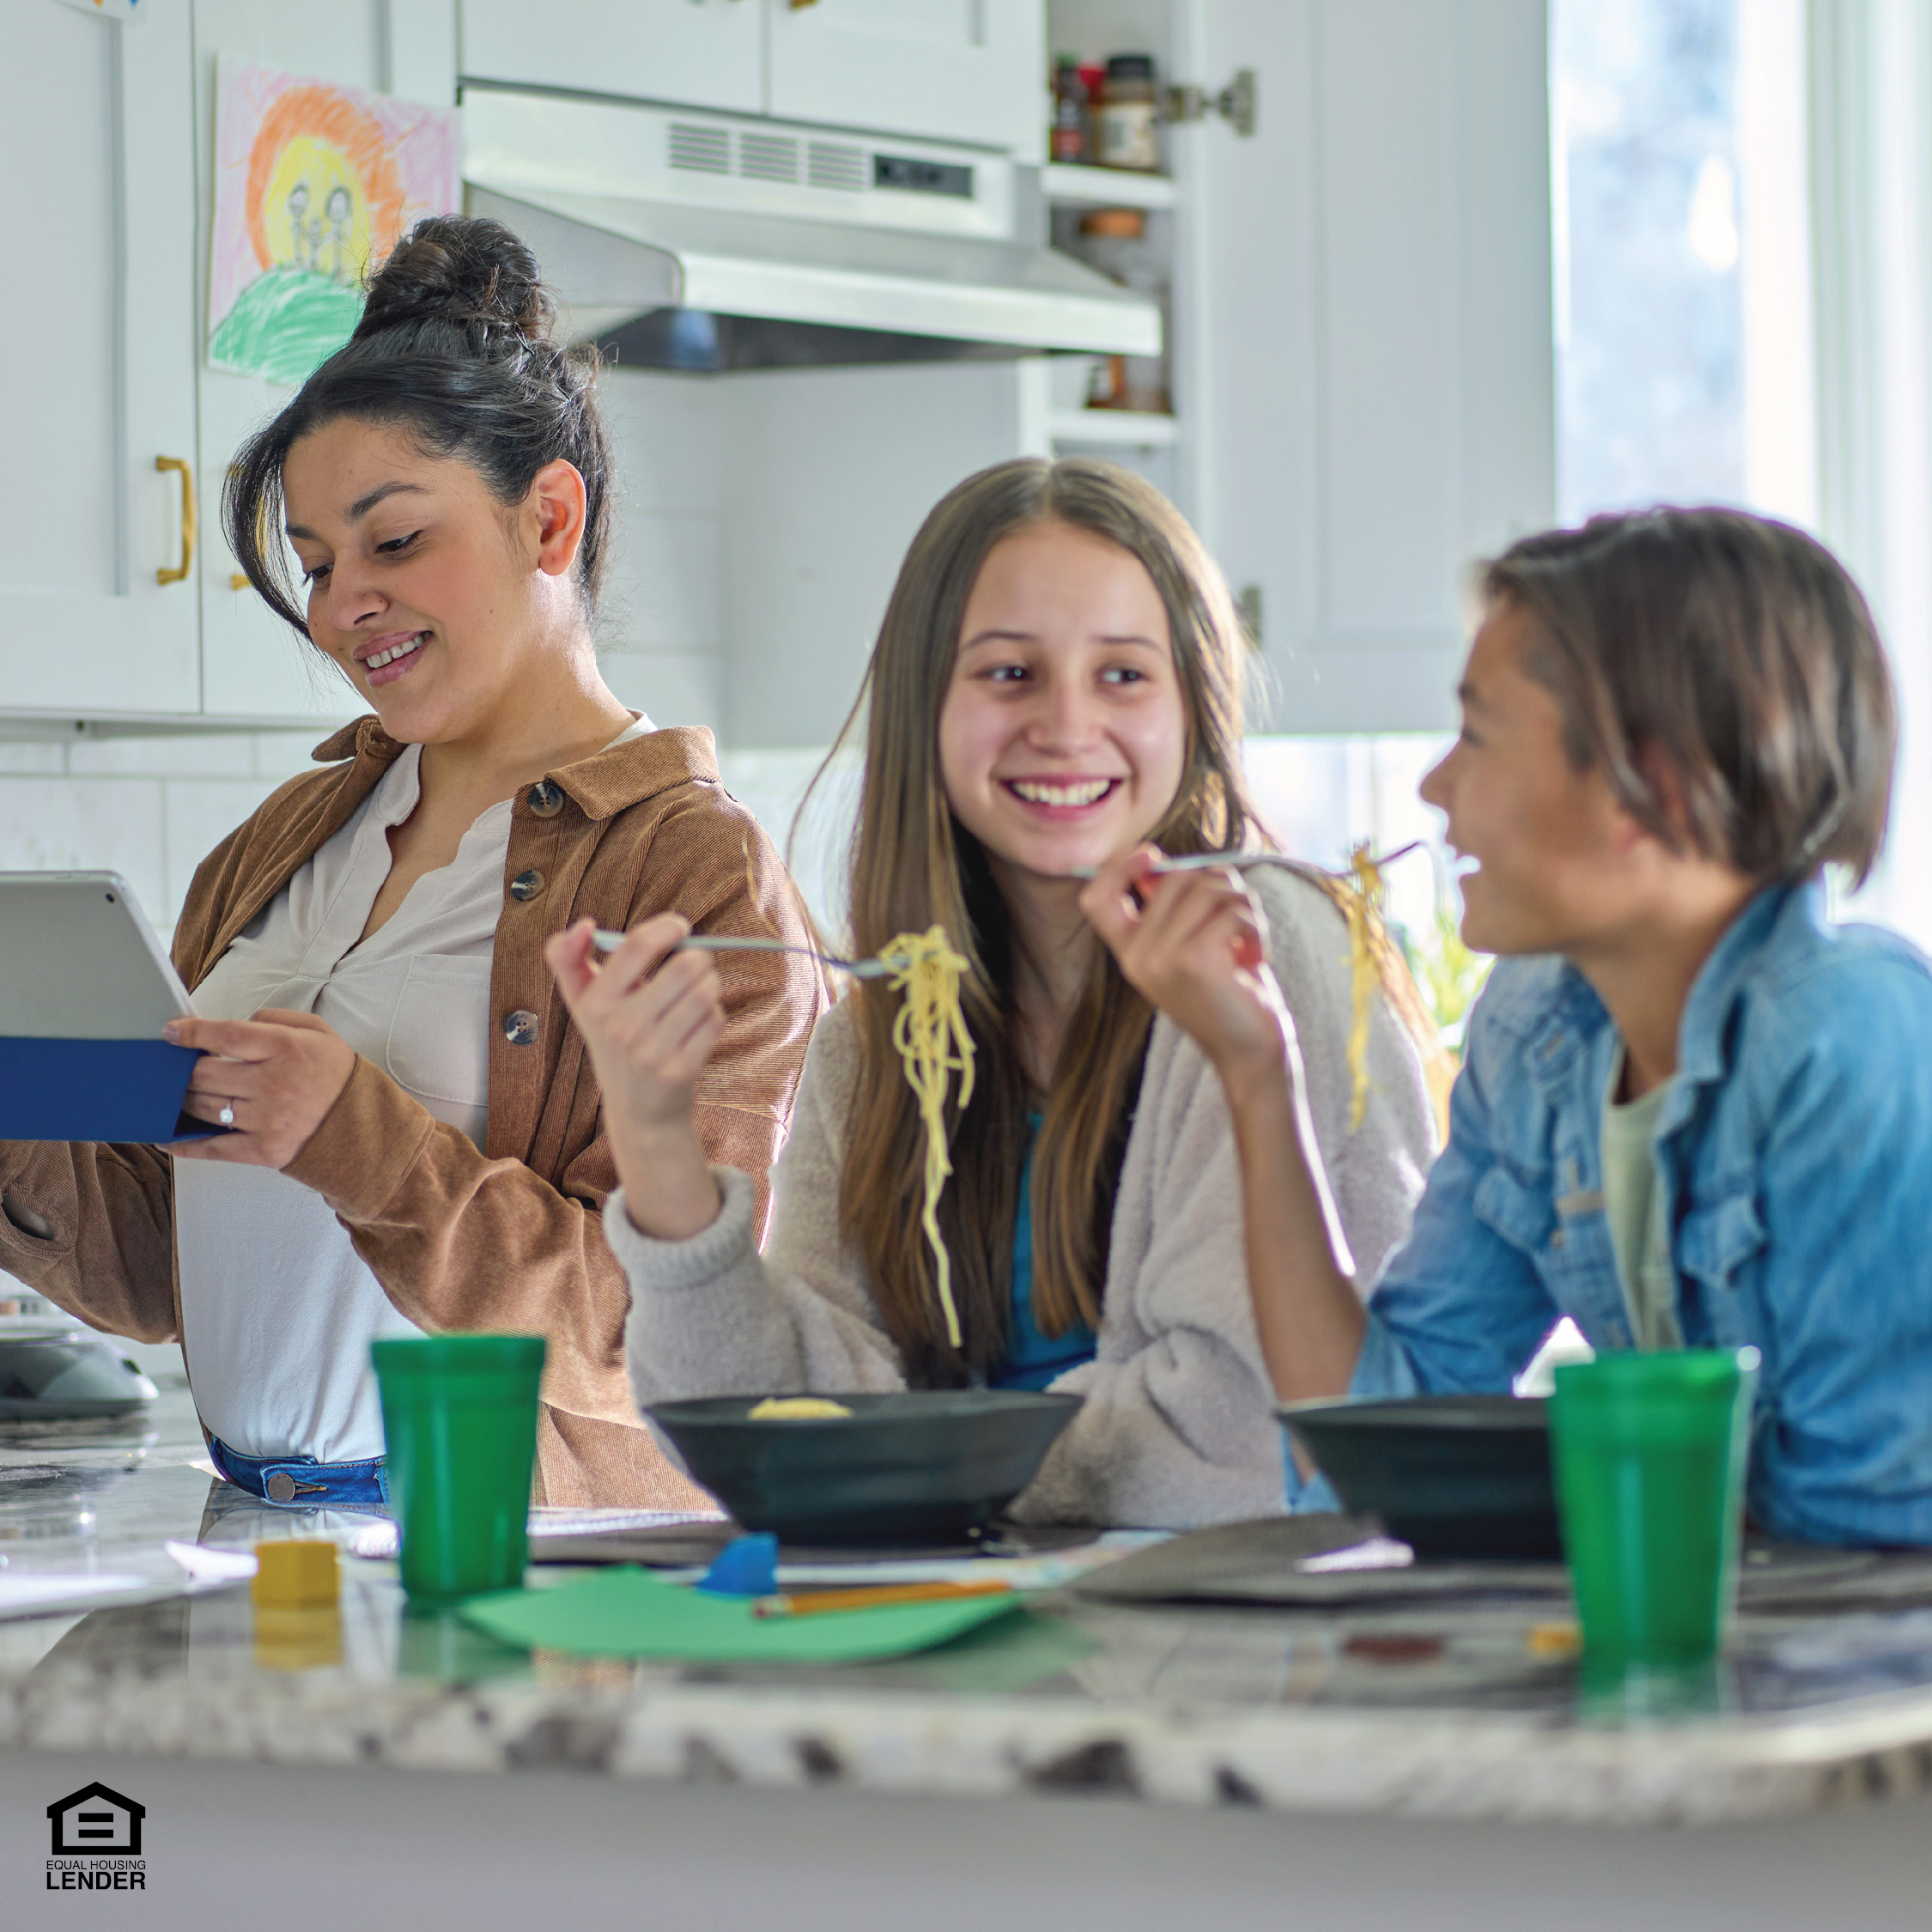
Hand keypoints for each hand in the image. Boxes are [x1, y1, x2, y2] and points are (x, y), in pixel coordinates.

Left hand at [164, 1010, 357, 1168]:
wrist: (364, 1125)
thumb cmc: (335, 1074)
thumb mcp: (318, 1032)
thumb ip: (275, 1019)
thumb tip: (234, 1025)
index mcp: (287, 1048)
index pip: (227, 1035)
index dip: (192, 1033)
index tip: (170, 1032)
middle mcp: (274, 1083)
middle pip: (205, 1074)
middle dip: (183, 1070)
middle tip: (175, 1069)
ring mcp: (267, 1120)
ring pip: (204, 1107)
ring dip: (183, 1100)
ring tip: (177, 1094)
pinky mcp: (264, 1150)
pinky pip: (213, 1147)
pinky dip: (184, 1143)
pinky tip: (166, 1136)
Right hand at [547, 915, 724, 1130]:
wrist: (638, 1109)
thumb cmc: (614, 1042)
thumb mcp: (582, 1003)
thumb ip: (567, 959)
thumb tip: (583, 925)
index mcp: (595, 1004)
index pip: (635, 947)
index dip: (665, 927)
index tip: (679, 926)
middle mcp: (621, 1028)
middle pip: (683, 967)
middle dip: (698, 957)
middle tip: (695, 963)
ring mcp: (652, 1052)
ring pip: (704, 993)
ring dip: (710, 984)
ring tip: (699, 990)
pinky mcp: (680, 1070)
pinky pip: (714, 1020)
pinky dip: (713, 1014)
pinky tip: (699, 1022)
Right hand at [1080, 846, 1294, 1099]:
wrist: (1249, 1050)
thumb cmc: (1229, 992)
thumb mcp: (1189, 947)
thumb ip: (1175, 909)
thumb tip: (1164, 863)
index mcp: (1129, 953)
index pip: (1095, 899)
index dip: (1118, 867)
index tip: (1152, 856)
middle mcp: (1137, 956)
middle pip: (1173, 878)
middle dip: (1218, 884)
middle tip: (1238, 915)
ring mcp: (1162, 958)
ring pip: (1208, 889)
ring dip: (1244, 906)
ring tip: (1250, 938)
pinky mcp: (1195, 960)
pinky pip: (1232, 911)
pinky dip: (1256, 926)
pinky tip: (1257, 955)